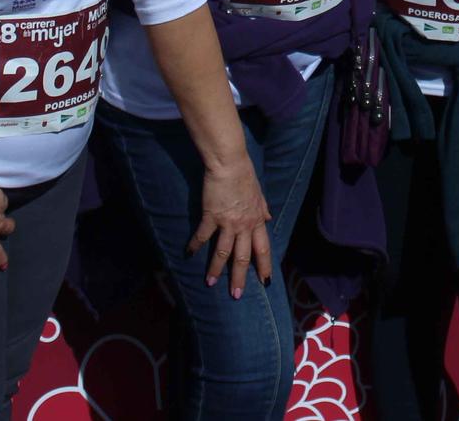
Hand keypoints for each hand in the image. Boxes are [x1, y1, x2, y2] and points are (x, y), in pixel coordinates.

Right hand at [189, 156, 271, 298]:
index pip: (263, 248)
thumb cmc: (245, 175)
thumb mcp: (259, 193)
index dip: (264, 266)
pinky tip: (189, 253)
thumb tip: (269, 218)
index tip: (266, 282)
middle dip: (239, 277)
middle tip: (235, 294)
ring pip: (223, 252)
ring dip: (215, 269)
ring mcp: (228, 222)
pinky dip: (195, 245)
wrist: (229, 163)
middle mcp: (244, 225)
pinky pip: (203, 235)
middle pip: (243, 257)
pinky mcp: (211, 216)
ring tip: (209, 283)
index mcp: (257, 220)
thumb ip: (263, 208)